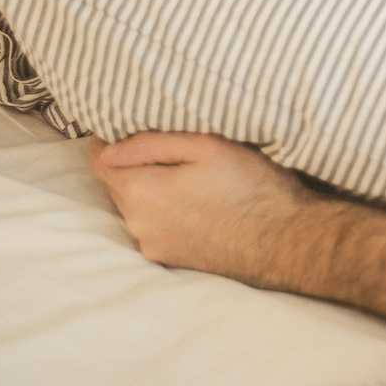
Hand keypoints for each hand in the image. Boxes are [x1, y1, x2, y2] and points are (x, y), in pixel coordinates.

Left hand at [89, 132, 313, 286]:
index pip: (100, 161)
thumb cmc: (251, 186)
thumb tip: (109, 147)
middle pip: (117, 184)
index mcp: (142, 191)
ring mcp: (153, 245)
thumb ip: (150, 143)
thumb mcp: (206, 146)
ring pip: (136, 207)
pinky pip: (153, 227)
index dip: (105, 140)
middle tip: (165, 147)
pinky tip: (194, 202)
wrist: (285, 241)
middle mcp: (138, 223)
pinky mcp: (170, 260)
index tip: (122, 126)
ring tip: (184, 175)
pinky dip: (163, 212)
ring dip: (149, 189)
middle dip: (130, 164)